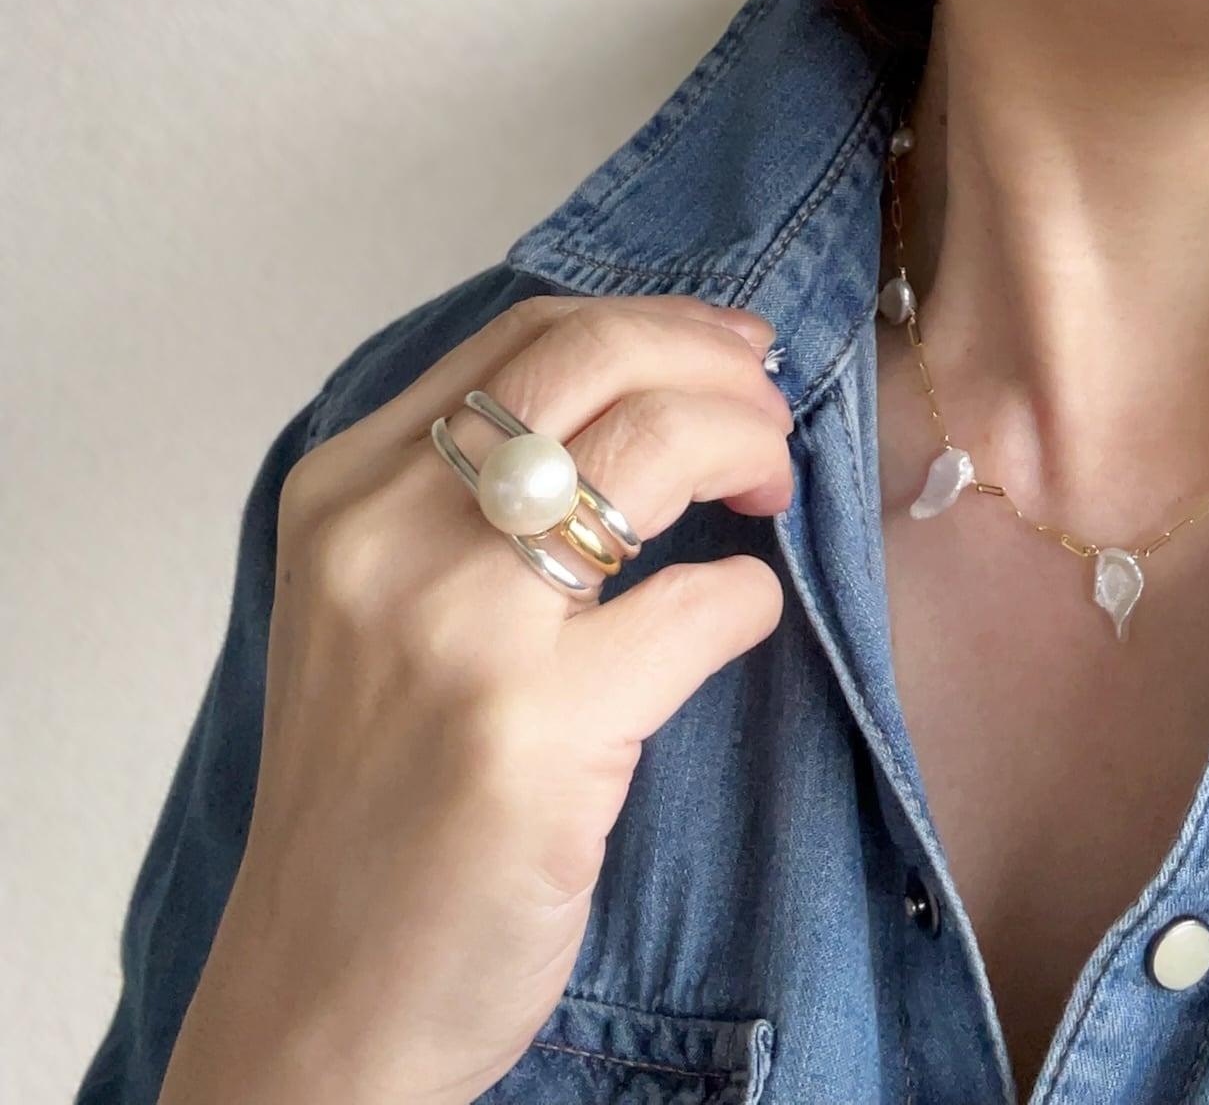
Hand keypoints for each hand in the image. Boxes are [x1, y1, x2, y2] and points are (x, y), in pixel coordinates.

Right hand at [158, 292, 792, 1104]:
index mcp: (341, 493)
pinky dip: (752, 598)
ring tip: (772, 488)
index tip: (726, 350)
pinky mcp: (535, 727)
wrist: (320, 1003)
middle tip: (768, 412)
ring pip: (656, 442)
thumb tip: (643, 389)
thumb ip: (461, 497)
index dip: (655, 321)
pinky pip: (708, 602)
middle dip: (715, 363)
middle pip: (594, 360)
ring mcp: (457, 627)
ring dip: (748, 445)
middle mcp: (385, 538)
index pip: (524, 336)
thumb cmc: (372, 801)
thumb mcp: (368, 608)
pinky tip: (738, 623)